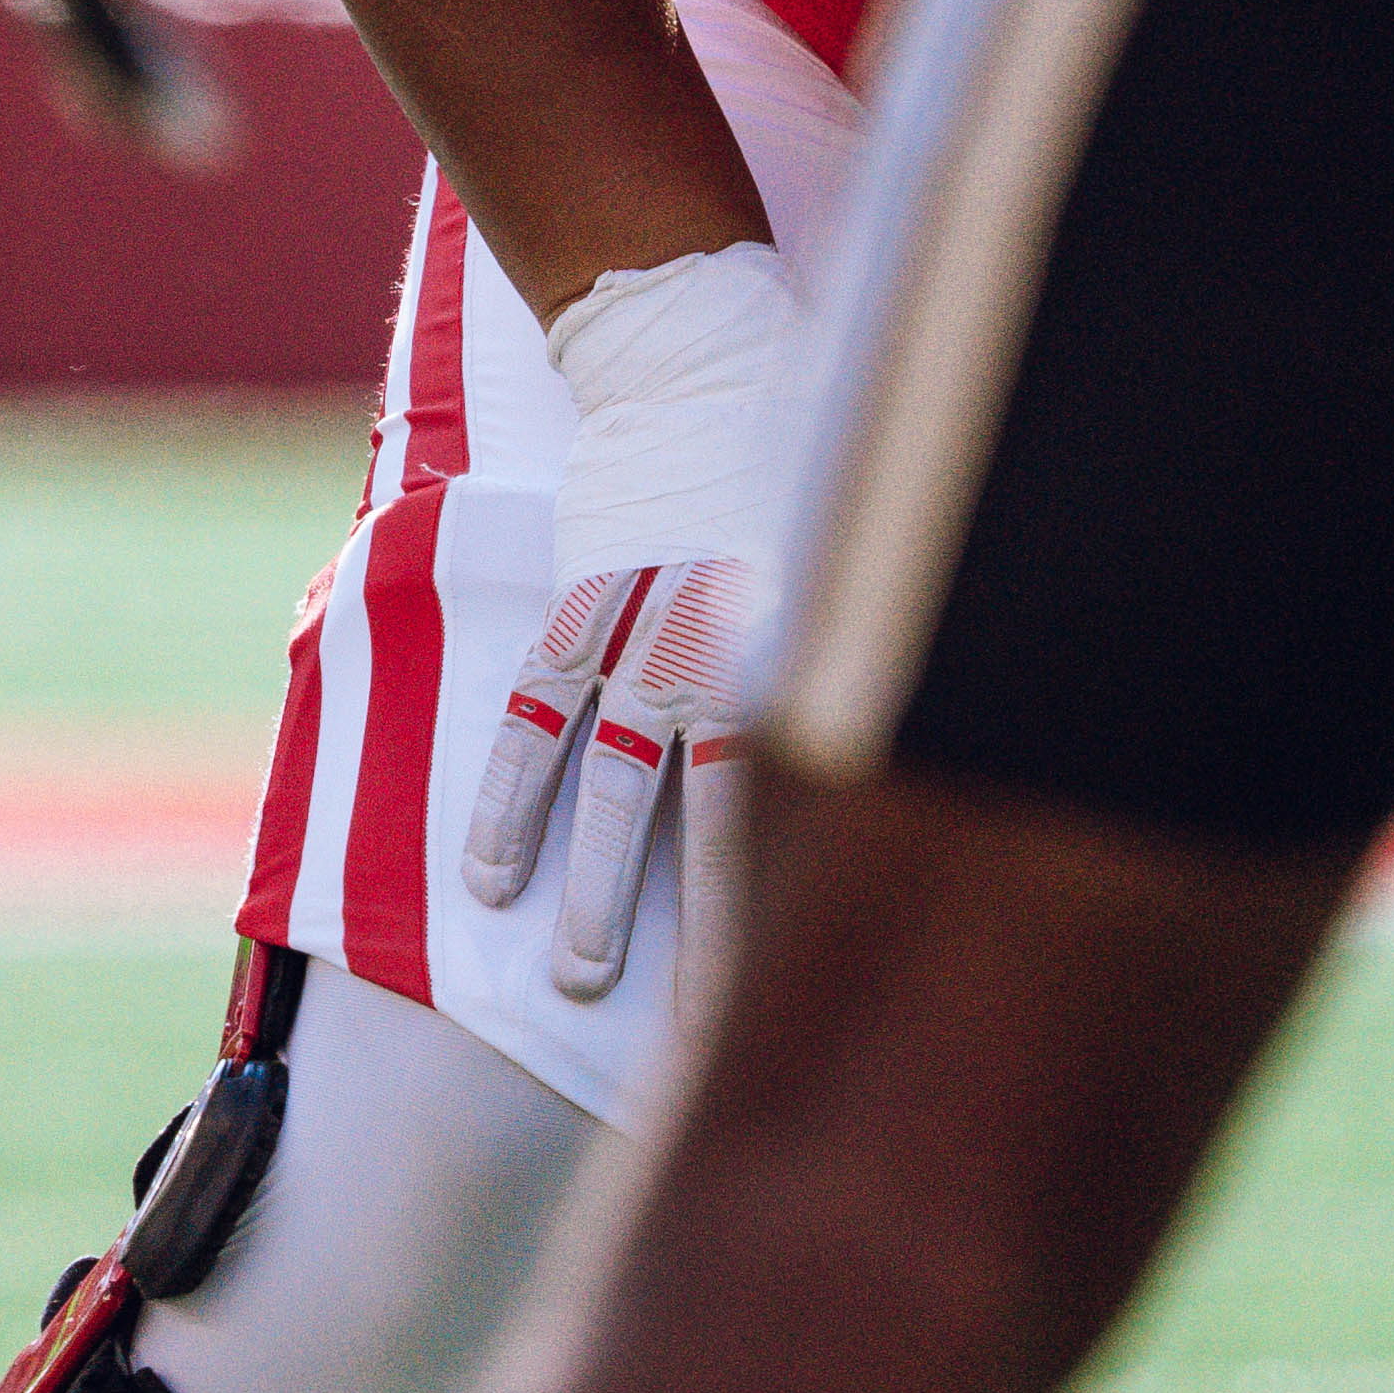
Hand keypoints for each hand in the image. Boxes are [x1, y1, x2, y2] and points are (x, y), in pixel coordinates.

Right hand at [457, 241, 804, 999]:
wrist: (695, 350)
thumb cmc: (797, 461)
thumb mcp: (849, 563)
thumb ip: (855, 657)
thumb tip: (905, 771)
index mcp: (791, 652)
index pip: (795, 816)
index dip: (784, 914)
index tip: (786, 1007)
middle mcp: (714, 656)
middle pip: (707, 823)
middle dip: (700, 931)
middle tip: (695, 1042)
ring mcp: (632, 637)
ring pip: (613, 783)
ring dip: (594, 886)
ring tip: (575, 978)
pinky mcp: (571, 609)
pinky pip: (535, 719)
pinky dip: (509, 800)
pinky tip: (488, 879)